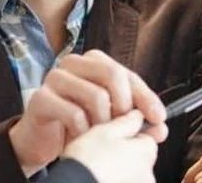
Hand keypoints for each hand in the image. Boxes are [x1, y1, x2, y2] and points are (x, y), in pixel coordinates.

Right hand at [9, 50, 166, 175]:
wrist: (41, 140)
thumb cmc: (77, 124)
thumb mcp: (110, 120)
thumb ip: (135, 120)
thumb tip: (160, 127)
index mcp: (92, 62)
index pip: (126, 74)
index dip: (145, 96)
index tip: (158, 118)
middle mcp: (73, 63)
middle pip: (112, 74)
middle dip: (125, 105)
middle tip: (125, 127)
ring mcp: (55, 78)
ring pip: (96, 95)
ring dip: (103, 123)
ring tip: (98, 135)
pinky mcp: (41, 98)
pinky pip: (74, 114)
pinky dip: (84, 131)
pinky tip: (81, 138)